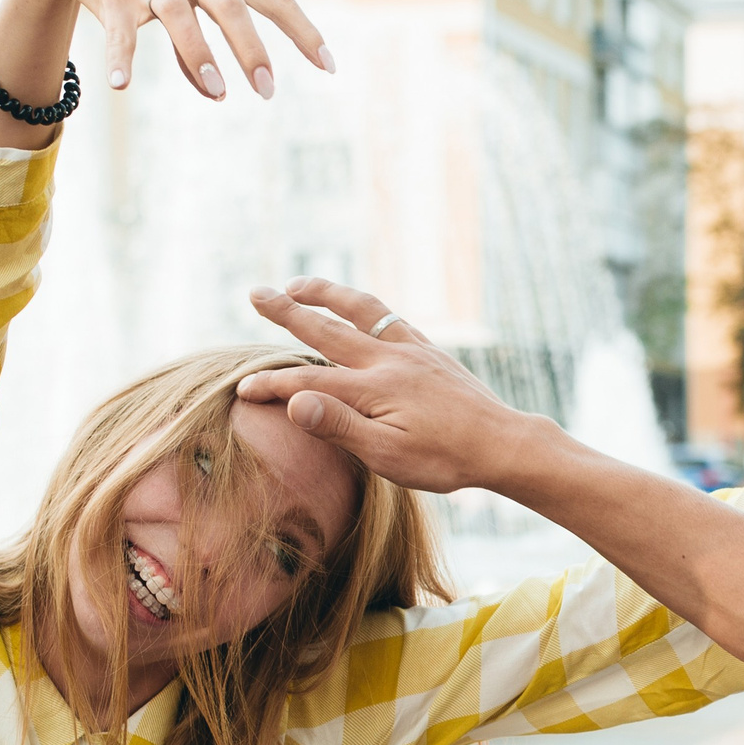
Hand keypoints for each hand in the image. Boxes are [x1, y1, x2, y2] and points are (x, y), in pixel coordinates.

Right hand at [25, 0, 329, 96]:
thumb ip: (199, 43)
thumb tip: (214, 91)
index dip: (303, 32)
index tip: (329, 67)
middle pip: (230, 5)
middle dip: (251, 48)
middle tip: (268, 91)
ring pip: (179, 14)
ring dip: (198, 53)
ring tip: (217, 92)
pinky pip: (119, 31)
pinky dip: (120, 57)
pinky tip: (120, 84)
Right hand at [238, 279, 536, 492]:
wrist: (502, 444)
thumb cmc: (445, 460)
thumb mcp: (388, 456)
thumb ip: (339, 427)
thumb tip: (293, 402)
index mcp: (373, 388)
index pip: (308, 383)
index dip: (272, 385)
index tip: (241, 388)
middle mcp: (389, 359)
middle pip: (327, 329)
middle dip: (288, 312)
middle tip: (255, 293)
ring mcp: (411, 349)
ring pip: (361, 310)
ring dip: (326, 293)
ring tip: (297, 284)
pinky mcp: (429, 350)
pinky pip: (390, 317)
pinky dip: (365, 306)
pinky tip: (356, 307)